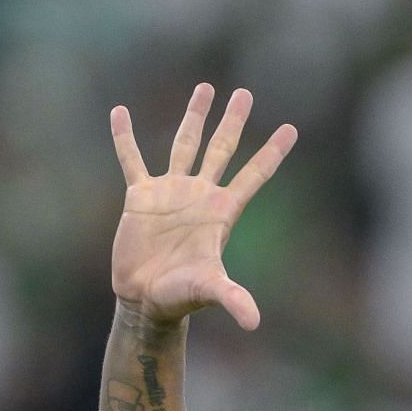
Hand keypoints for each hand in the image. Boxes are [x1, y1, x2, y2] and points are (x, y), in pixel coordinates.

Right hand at [108, 83, 297, 329]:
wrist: (145, 299)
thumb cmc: (180, 296)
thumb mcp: (208, 290)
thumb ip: (232, 299)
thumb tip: (254, 323)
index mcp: (221, 212)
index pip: (253, 176)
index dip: (271, 153)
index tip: (291, 128)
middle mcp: (200, 196)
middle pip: (221, 148)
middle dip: (233, 121)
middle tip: (245, 93)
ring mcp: (171, 192)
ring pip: (184, 144)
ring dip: (194, 116)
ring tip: (206, 88)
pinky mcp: (140, 196)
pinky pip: (131, 159)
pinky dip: (124, 137)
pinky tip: (119, 112)